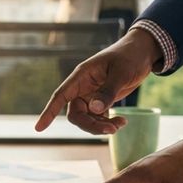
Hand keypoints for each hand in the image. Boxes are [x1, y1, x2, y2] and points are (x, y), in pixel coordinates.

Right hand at [36, 29, 160, 134]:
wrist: (143, 52)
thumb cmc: (130, 56)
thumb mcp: (121, 73)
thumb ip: (108, 91)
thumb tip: (94, 109)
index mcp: (81, 76)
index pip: (60, 96)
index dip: (49, 112)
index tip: (39, 128)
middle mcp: (83, 87)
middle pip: (76, 114)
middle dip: (91, 125)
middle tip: (111, 130)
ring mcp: (92, 95)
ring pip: (88, 119)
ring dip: (101, 126)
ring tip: (121, 124)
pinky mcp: (102, 100)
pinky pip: (99, 117)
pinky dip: (108, 122)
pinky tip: (122, 121)